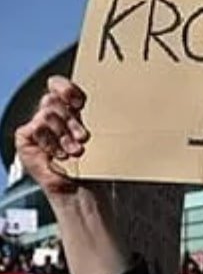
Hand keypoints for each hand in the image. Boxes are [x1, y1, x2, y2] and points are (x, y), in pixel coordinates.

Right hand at [15, 77, 89, 199]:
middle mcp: (51, 115)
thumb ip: (94, 117)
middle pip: (53, 100)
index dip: (66, 89)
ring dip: (64, 134)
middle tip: (83, 138)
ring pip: (47, 114)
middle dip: (71, 120)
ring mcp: (37, 125)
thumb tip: (105, 101)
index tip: (80, 102)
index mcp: (68, 110)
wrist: (81, 188)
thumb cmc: (92, 163)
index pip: (58, 85)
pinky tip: (59, 154)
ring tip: (75, 151)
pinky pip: (37, 128)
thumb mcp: (98, 135)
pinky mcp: (25, 137)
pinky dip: (51, 142)